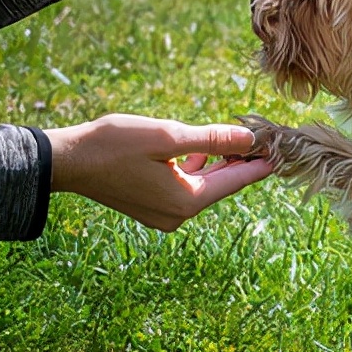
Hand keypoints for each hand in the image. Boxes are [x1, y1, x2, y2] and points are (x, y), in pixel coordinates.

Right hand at [45, 115, 273, 230]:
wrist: (67, 161)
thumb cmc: (113, 145)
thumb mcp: (168, 136)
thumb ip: (211, 139)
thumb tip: (249, 140)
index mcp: (187, 201)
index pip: (236, 181)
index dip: (261, 162)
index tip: (284, 148)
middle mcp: (178, 215)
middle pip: (222, 185)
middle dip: (242, 160)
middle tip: (265, 137)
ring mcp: (164, 214)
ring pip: (204, 185)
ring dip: (219, 162)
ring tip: (239, 139)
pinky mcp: (151, 206)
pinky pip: (186, 187)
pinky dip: (197, 168)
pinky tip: (202, 150)